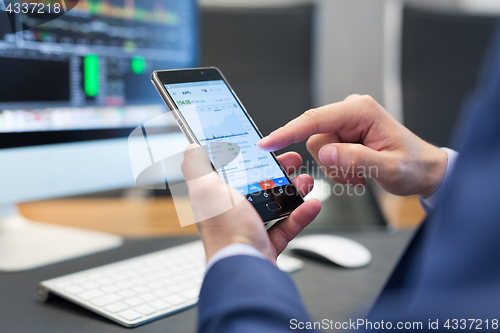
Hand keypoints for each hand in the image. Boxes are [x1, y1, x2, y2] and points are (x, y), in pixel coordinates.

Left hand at [181, 144, 320, 261]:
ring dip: (292, 191)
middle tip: (292, 161)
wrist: (246, 268)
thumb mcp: (206, 189)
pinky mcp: (265, 243)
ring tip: (305, 181)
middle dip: (278, 171)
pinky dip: (300, 215)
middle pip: (257, 184)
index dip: (248, 155)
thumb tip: (191, 148)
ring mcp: (249, 228)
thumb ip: (196, 167)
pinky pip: (286, 226)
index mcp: (215, 196)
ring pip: (274, 204)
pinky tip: (312, 205)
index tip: (264, 146)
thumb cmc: (224, 231)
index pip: (231, 169)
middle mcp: (230, 211)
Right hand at [258, 95, 447, 197]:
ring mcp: (346, 122)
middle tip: (355, 175)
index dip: (288, 132)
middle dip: (330, 163)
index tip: (267, 143)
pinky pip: (325, 152)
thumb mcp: (389, 168)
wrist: (423, 170)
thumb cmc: (413, 165)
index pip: (315, 120)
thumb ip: (356, 159)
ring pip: (318, 148)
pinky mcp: (344, 132)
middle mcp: (351, 111)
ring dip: (335, 168)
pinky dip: (337, 168)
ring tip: (359, 174)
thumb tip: (325, 152)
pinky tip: (357, 171)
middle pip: (315, 138)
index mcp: (361, 111)